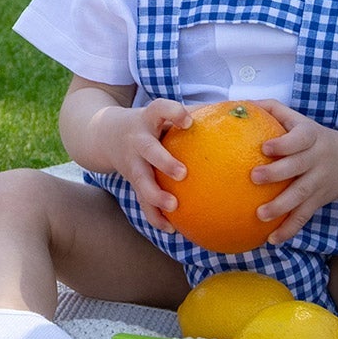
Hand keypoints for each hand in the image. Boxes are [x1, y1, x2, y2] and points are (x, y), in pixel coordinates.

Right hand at [97, 98, 193, 233]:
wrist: (102, 134)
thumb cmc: (147, 123)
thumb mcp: (159, 114)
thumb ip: (190, 113)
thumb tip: (234, 111)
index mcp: (148, 119)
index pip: (159, 109)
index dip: (172, 113)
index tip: (188, 120)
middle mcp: (138, 140)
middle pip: (149, 150)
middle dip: (164, 161)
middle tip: (182, 173)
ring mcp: (132, 162)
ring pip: (141, 181)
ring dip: (156, 195)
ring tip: (173, 206)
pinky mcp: (131, 181)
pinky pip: (142, 201)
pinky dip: (155, 216)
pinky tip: (171, 229)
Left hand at [249, 100, 337, 243]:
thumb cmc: (313, 135)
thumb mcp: (299, 119)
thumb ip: (272, 110)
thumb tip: (236, 105)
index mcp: (310, 136)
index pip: (299, 139)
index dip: (284, 143)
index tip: (265, 148)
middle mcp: (317, 159)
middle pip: (298, 167)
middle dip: (277, 173)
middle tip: (254, 177)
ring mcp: (320, 182)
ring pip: (301, 196)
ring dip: (281, 207)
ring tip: (260, 215)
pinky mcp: (319, 201)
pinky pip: (304, 216)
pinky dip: (289, 229)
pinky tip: (272, 239)